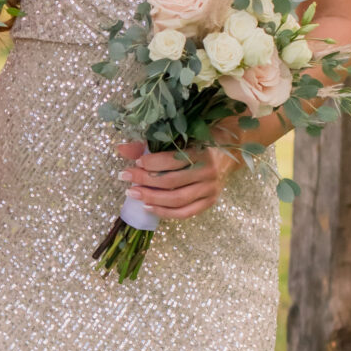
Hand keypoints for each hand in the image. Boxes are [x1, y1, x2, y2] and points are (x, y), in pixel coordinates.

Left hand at [120, 138, 241, 221]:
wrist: (229, 152)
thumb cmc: (198, 142)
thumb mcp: (178, 138)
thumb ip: (149, 144)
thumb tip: (121, 149)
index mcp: (202, 151)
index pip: (173, 160)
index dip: (152, 163)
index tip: (135, 162)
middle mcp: (208, 171)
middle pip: (172, 181)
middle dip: (145, 180)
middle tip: (126, 177)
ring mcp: (210, 189)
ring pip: (177, 199)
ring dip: (152, 198)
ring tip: (133, 193)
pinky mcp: (209, 202)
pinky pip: (185, 213)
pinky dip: (165, 212)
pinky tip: (148, 207)